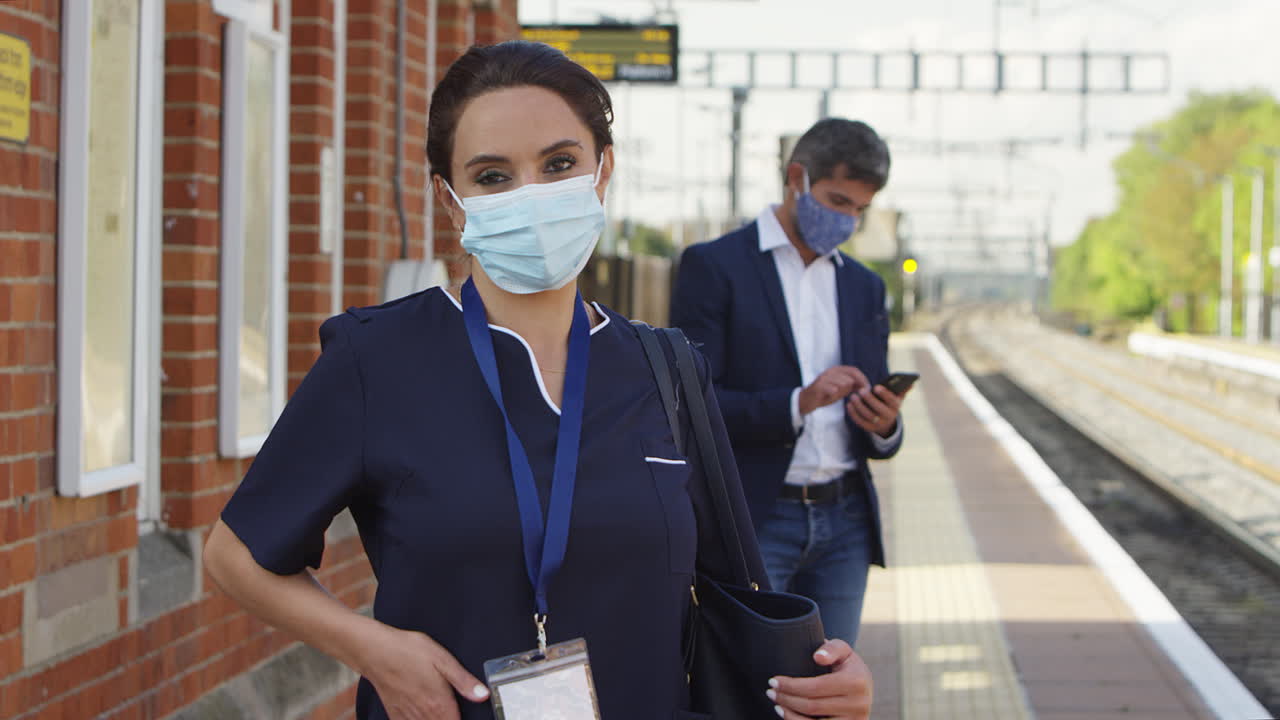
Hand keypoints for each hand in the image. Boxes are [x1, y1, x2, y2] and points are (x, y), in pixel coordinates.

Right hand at [360, 623, 489, 719]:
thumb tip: (483, 695)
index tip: (467, 715)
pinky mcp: (394, 714)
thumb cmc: (408, 651)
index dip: (463, 719)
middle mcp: (424, 714)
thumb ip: (464, 681)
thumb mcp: (442, 659)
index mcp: (439, 703)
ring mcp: (407, 716)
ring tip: (439, 712)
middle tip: (451, 709)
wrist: (374, 651)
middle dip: (450, 719)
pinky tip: (422, 715)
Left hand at [768, 639, 872, 719]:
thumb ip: (832, 648)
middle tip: (770, 692)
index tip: (773, 680)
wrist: (864, 687)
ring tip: (776, 704)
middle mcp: (859, 705)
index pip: (815, 687)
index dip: (790, 685)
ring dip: (790, 715)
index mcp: (856, 682)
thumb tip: (818, 657)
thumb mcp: (843, 650)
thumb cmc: (846, 665)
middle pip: (812, 706)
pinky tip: (787, 715)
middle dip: (786, 699)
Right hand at [799, 365, 868, 415]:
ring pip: (843, 382)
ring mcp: (824, 378)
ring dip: (848, 391)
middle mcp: (831, 372)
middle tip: (862, 395)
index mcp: (836, 370)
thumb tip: (865, 385)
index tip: (868, 389)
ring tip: (850, 398)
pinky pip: (832, 388)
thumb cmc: (825, 395)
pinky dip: (836, 392)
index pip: (854, 370)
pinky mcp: (818, 386)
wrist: (806, 400)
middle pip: (850, 375)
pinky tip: (835, 396)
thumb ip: (851, 386)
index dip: (863, 379)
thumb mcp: (840, 390)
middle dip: (859, 385)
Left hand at [846, 383, 905, 436]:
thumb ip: (902, 390)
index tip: (876, 387)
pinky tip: (848, 404)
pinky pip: (860, 421)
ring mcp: (879, 423)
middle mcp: (889, 416)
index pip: (891, 400)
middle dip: (869, 399)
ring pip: (868, 415)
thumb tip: (912, 383)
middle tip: (861, 390)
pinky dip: (853, 413)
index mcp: (896, 406)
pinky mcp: (869, 428)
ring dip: (859, 406)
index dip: (884, 394)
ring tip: (853, 396)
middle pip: (878, 408)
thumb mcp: (897, 398)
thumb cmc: (889, 404)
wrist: (886, 421)